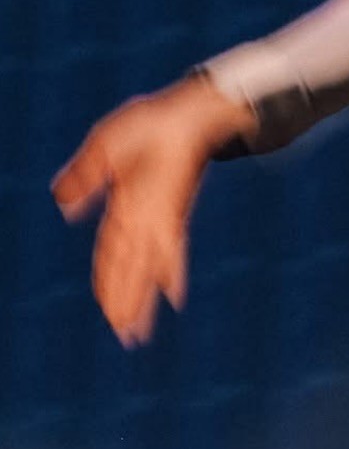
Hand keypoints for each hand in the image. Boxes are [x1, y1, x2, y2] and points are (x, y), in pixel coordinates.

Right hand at [50, 75, 257, 346]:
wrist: (184, 111)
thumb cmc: (147, 124)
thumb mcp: (103, 149)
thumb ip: (85, 177)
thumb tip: (64, 206)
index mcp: (124, 206)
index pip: (111, 252)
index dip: (107, 280)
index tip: (105, 306)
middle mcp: (142, 218)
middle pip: (127, 269)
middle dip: (124, 302)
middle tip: (125, 337)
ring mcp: (158, 216)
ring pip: (144, 268)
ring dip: (139, 299)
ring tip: (135, 331)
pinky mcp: (174, 210)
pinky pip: (171, 247)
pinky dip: (172, 272)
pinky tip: (175, 297)